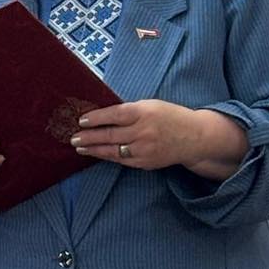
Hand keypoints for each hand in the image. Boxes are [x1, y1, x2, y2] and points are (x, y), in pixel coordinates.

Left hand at [71, 101, 247, 178]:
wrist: (194, 137)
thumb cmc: (170, 117)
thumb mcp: (151, 105)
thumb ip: (129, 110)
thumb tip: (102, 115)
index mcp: (144, 112)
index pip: (114, 115)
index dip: (95, 118)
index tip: (81, 121)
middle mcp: (143, 131)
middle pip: (110, 135)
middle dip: (89, 137)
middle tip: (73, 137)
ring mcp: (144, 149)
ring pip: (113, 150)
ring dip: (93, 149)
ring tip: (79, 147)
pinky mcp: (145, 162)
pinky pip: (122, 160)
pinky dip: (107, 156)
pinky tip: (97, 153)